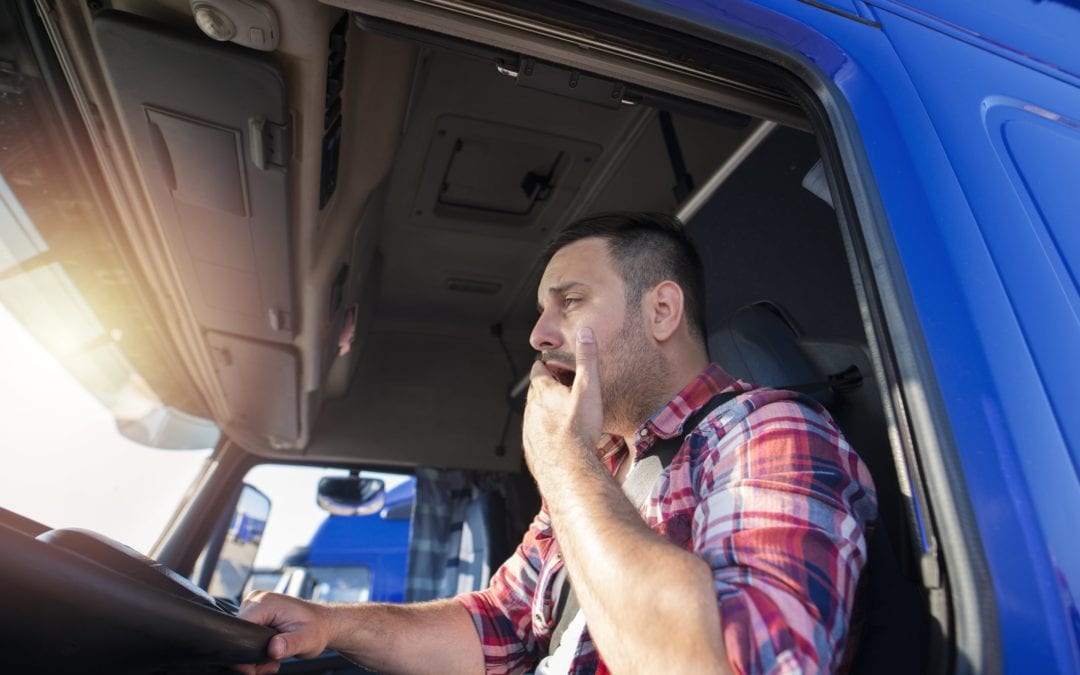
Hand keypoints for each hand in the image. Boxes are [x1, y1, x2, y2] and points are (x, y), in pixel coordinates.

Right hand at [231, 591, 332, 674]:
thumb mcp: (307, 640)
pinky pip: (246, 634)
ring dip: (254, 654)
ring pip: (241, 637)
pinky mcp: (256, 613)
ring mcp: (255, 606)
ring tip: (274, 657)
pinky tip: (271, 651)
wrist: (323, 623)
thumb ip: (289, 644)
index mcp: (266, 603)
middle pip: (238, 634)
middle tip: (271, 663)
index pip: (239, 628)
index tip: (254, 666)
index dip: (244, 650)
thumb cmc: (317, 628)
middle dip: (250, 655)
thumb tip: (273, 648)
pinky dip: (256, 647)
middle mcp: (257, 600)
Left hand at [523, 327, 602, 471]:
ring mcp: (529, 429)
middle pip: (536, 392)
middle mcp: (531, 408)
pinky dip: (544, 432)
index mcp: (543, 391)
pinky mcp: (531, 447)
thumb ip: (587, 360)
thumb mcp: (588, 389)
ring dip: (545, 411)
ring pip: (534, 413)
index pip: (538, 370)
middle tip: (563, 389)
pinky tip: (557, 438)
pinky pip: (535, 434)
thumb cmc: (579, 428)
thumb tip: (585, 333)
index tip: (555, 367)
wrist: (568, 467)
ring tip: (562, 414)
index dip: (547, 366)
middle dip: (547, 388)